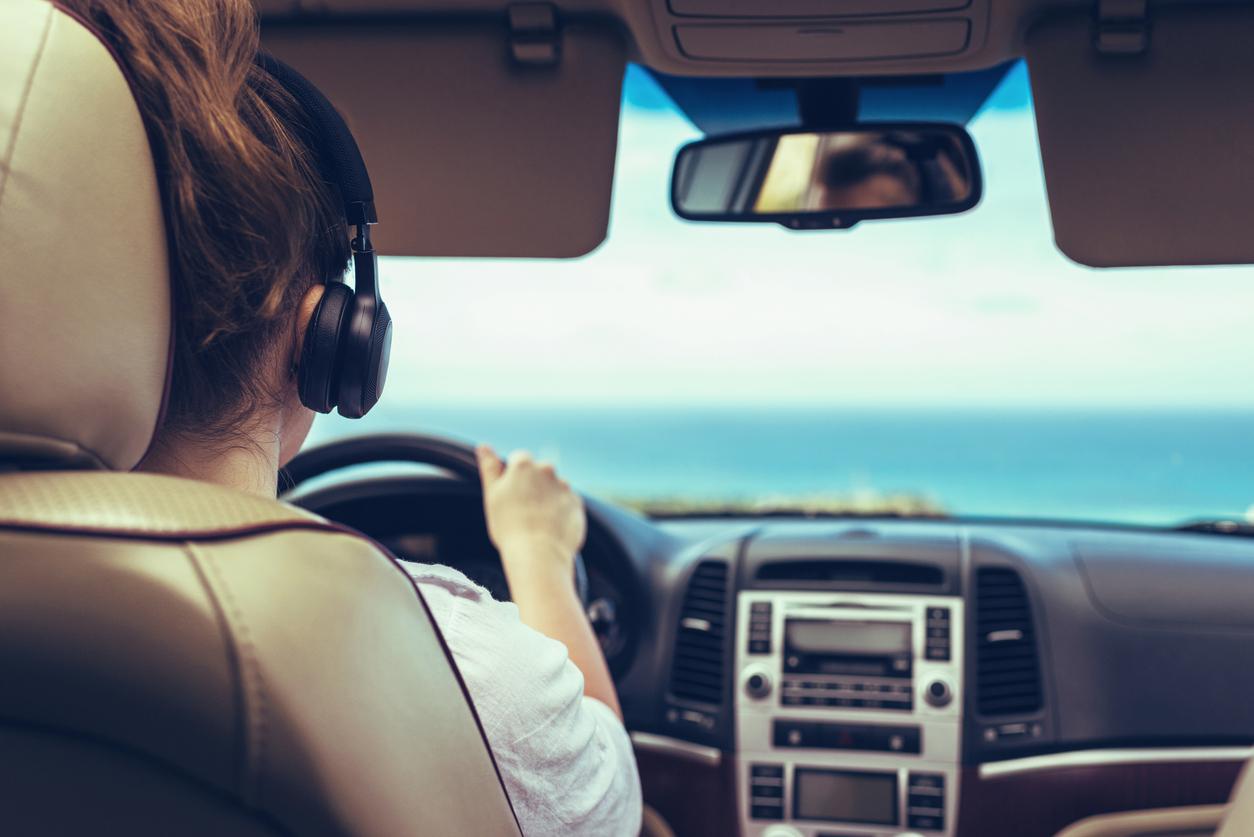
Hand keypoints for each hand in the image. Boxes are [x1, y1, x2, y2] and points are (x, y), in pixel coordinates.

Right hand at [477, 444, 585, 580]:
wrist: (539, 554)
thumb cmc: (509, 526)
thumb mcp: (492, 495)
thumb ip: (490, 467)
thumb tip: (483, 446)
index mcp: (524, 464)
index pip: (519, 459)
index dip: (513, 477)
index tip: (511, 495)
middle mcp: (548, 470)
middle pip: (539, 472)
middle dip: (533, 486)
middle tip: (523, 510)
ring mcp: (565, 486)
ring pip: (554, 488)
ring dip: (547, 498)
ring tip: (537, 522)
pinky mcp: (577, 503)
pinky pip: (567, 503)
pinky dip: (560, 511)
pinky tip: (550, 528)